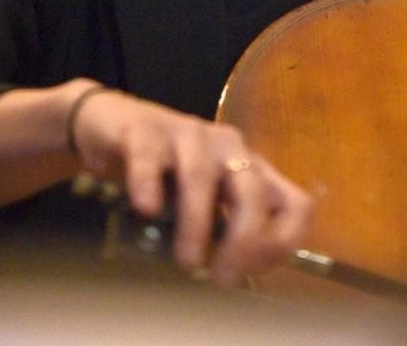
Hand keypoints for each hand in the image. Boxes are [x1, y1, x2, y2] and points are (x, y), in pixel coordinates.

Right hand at [69, 88, 312, 286]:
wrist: (110, 128)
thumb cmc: (166, 174)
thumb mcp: (206, 204)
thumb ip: (225, 231)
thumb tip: (236, 278)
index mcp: (252, 168)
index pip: (296, 204)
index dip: (282, 244)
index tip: (252, 274)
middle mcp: (229, 148)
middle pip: (253, 192)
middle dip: (244, 239)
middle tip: (221, 278)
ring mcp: (187, 135)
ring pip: (201, 176)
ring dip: (197, 223)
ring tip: (187, 262)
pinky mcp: (143, 132)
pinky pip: (149, 157)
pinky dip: (150, 184)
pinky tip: (147, 209)